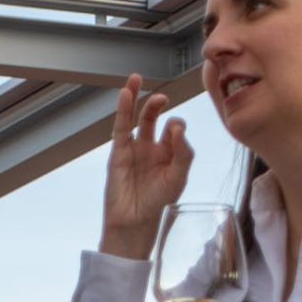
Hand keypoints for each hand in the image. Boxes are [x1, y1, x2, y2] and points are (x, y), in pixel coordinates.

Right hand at [100, 74, 193, 258]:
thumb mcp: (178, 178)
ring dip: (137, 98)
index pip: (174, 129)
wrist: (135, 222)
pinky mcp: (118, 152)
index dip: (176, 127)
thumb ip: (183, 152)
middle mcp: (151, 147)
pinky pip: (120, 127)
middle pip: (153, 117)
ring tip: (137, 79)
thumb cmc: (158, 203)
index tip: (175, 133)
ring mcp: (134, 148)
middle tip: (163, 98)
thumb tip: (177, 127)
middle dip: (157, 105)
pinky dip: (122, 110)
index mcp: (169, 153)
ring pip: (135, 118)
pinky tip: (125, 94)